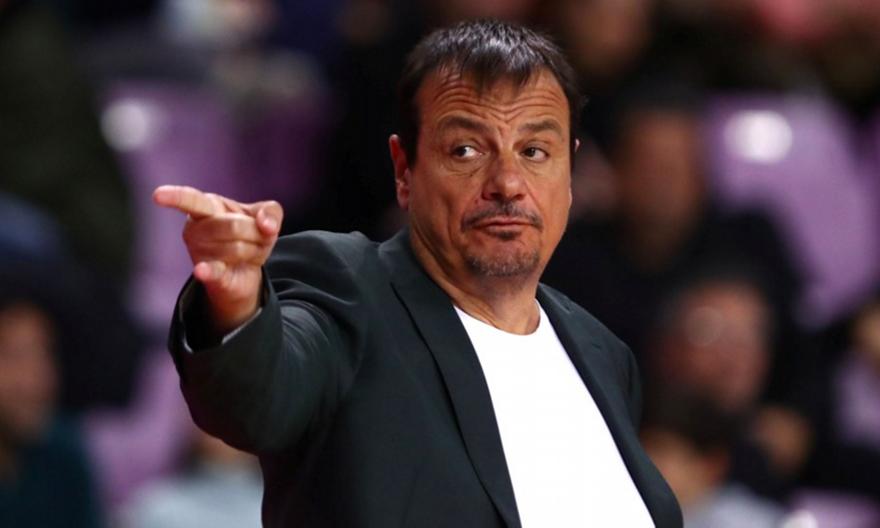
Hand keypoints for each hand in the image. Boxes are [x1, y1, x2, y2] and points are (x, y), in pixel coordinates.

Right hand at [153, 185, 282, 333]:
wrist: (247, 271)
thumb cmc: (250, 235)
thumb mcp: (266, 217)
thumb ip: (271, 211)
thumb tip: (266, 225)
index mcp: (207, 206)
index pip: (190, 200)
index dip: (175, 197)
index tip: (157, 195)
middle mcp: (196, 229)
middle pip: (233, 226)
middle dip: (255, 233)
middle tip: (256, 238)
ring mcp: (198, 253)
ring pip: (237, 247)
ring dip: (254, 250)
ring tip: (248, 251)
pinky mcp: (208, 275)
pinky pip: (211, 271)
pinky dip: (208, 271)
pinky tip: (201, 270)